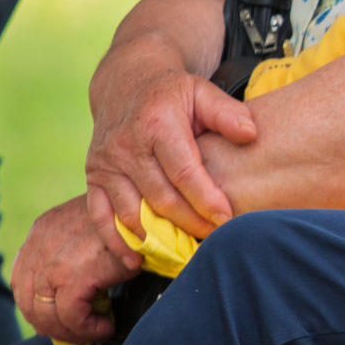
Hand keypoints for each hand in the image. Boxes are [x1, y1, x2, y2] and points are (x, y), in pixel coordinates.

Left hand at [11, 197, 143, 343]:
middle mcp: (39, 246)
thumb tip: (75, 287)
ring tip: (95, 331)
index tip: (62, 318)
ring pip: (47, 316)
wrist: (147, 206)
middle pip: (27, 303)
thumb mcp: (91, 224)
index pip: (21, 281)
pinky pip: (72, 318)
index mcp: (41, 231)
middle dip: (52, 325)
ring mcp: (52, 263)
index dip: (39, 306)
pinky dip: (88, 329)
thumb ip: (73, 248)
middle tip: (79, 333)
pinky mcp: (73, 277)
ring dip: (71, 332)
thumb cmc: (129, 215)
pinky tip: (106, 326)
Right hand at [84, 39, 258, 242]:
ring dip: (156, 238)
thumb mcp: (202, 91)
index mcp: (157, 123)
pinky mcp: (93, 177)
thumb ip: (227, 113)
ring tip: (182, 253)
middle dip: (190, 223)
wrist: (125, 83)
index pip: (184, 171)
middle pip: (161, 197)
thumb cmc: (173, 92)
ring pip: (131, 212)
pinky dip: (116, 242)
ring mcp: (106, 163)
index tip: (226, 219)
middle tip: (213, 239)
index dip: (205, 198)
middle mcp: (127, 145)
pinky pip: (100, 217)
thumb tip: (251, 134)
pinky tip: (135, 261)